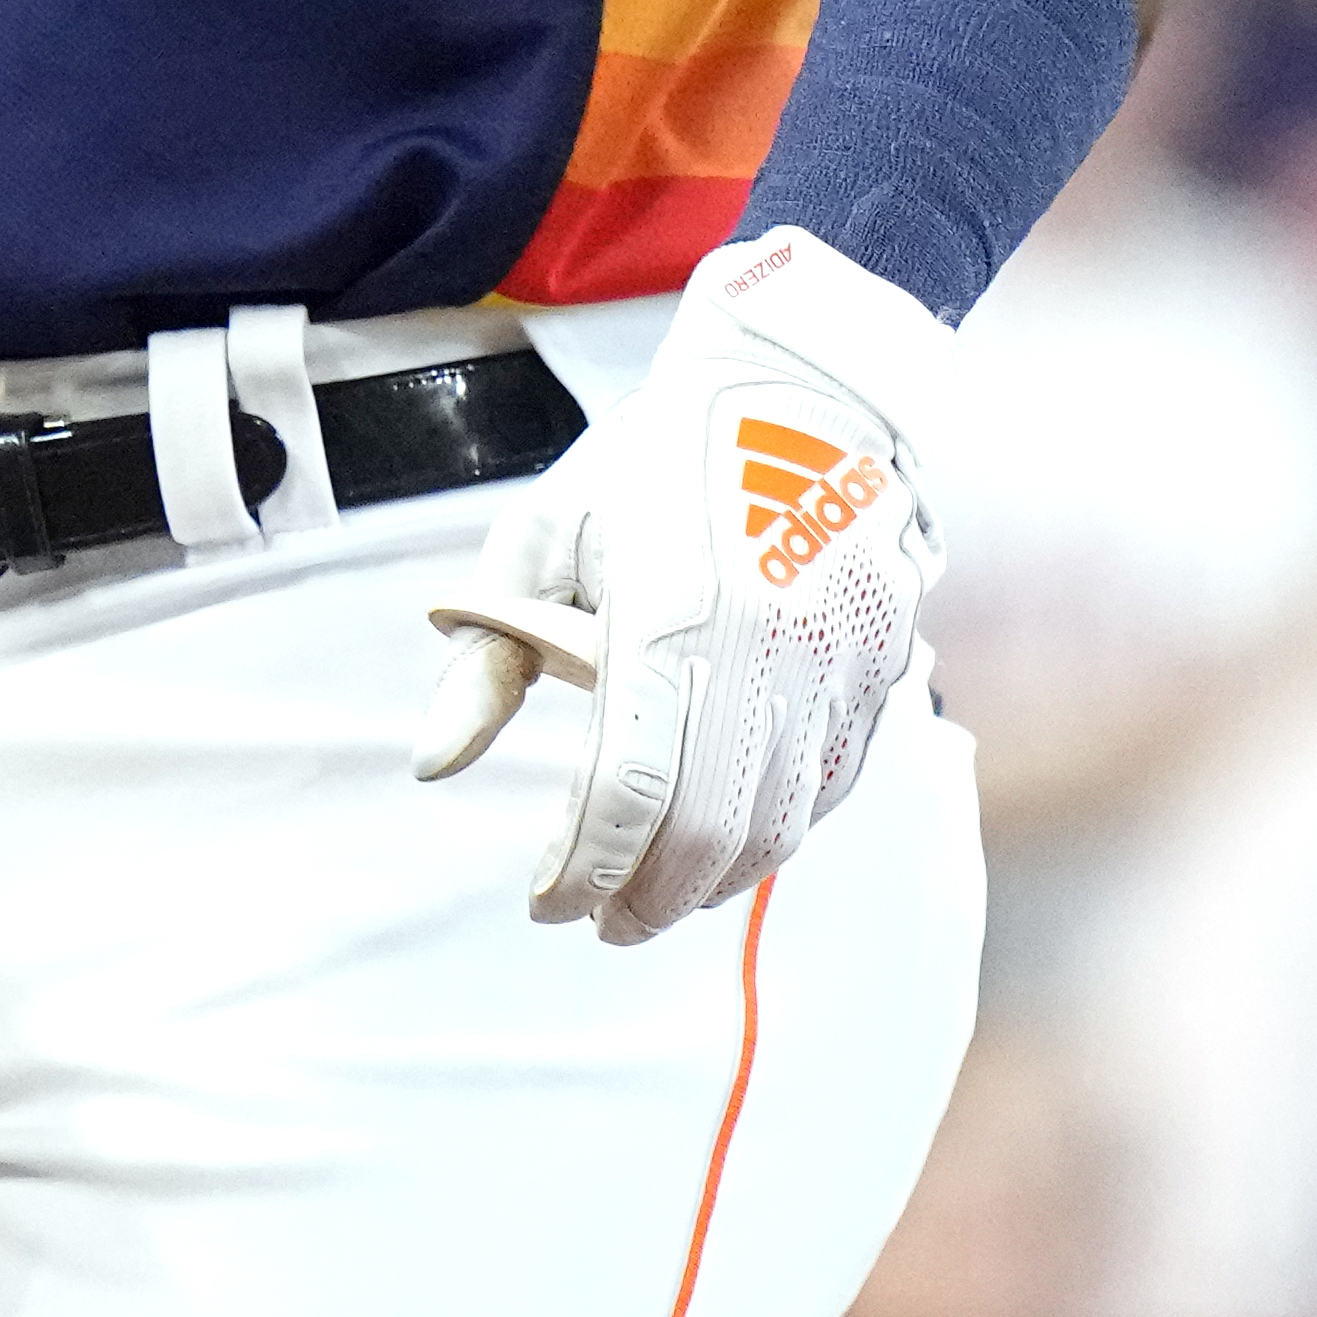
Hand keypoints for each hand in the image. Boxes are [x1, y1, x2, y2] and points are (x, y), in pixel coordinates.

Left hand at [412, 228, 950, 943]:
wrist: (799, 395)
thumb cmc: (651, 465)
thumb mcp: (541, 537)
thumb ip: (487, 658)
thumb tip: (433, 764)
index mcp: (670, 614)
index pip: (628, 788)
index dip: (585, 866)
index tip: (545, 904)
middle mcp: (766, 651)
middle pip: (708, 830)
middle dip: (646, 896)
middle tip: (596, 920)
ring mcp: (837, 667)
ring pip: (779, 824)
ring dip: (712, 883)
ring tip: (652, 899)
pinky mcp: (883, 671)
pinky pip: (829, 788)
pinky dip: (775, 834)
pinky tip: (726, 848)